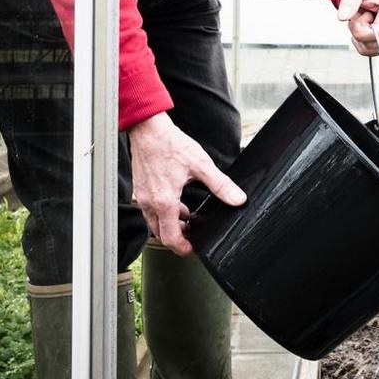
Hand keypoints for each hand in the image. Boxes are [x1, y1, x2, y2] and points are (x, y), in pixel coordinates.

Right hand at [128, 112, 245, 255]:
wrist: (149, 130)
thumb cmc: (170, 145)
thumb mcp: (200, 165)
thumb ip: (220, 185)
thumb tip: (237, 198)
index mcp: (165, 202)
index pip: (171, 238)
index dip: (183, 248)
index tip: (193, 248)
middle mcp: (151, 203)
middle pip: (162, 234)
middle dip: (178, 238)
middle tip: (193, 236)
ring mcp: (143, 197)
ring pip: (155, 223)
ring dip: (171, 225)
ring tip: (189, 219)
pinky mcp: (141, 190)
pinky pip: (152, 211)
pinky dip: (165, 213)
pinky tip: (178, 203)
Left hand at [337, 0, 378, 55]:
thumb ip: (349, 1)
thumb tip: (342, 17)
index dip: (361, 30)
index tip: (356, 16)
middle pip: (375, 43)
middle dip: (358, 32)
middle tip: (358, 16)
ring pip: (371, 49)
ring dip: (359, 37)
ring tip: (363, 20)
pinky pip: (371, 52)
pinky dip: (362, 43)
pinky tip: (365, 28)